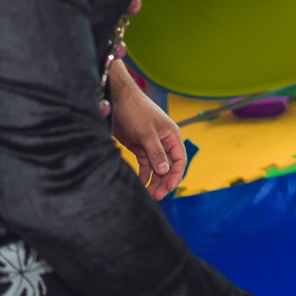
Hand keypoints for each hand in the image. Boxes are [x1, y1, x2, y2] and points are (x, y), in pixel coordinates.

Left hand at [110, 62, 185, 199]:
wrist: (116, 99)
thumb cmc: (135, 110)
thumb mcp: (146, 132)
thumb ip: (156, 152)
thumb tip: (165, 171)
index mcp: (171, 135)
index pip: (179, 159)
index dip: (176, 175)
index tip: (168, 188)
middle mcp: (164, 141)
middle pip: (168, 166)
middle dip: (164, 181)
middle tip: (157, 196)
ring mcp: (151, 144)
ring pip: (157, 167)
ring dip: (154, 180)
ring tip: (149, 194)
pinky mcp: (139, 146)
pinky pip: (145, 164)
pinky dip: (144, 175)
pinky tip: (141, 184)